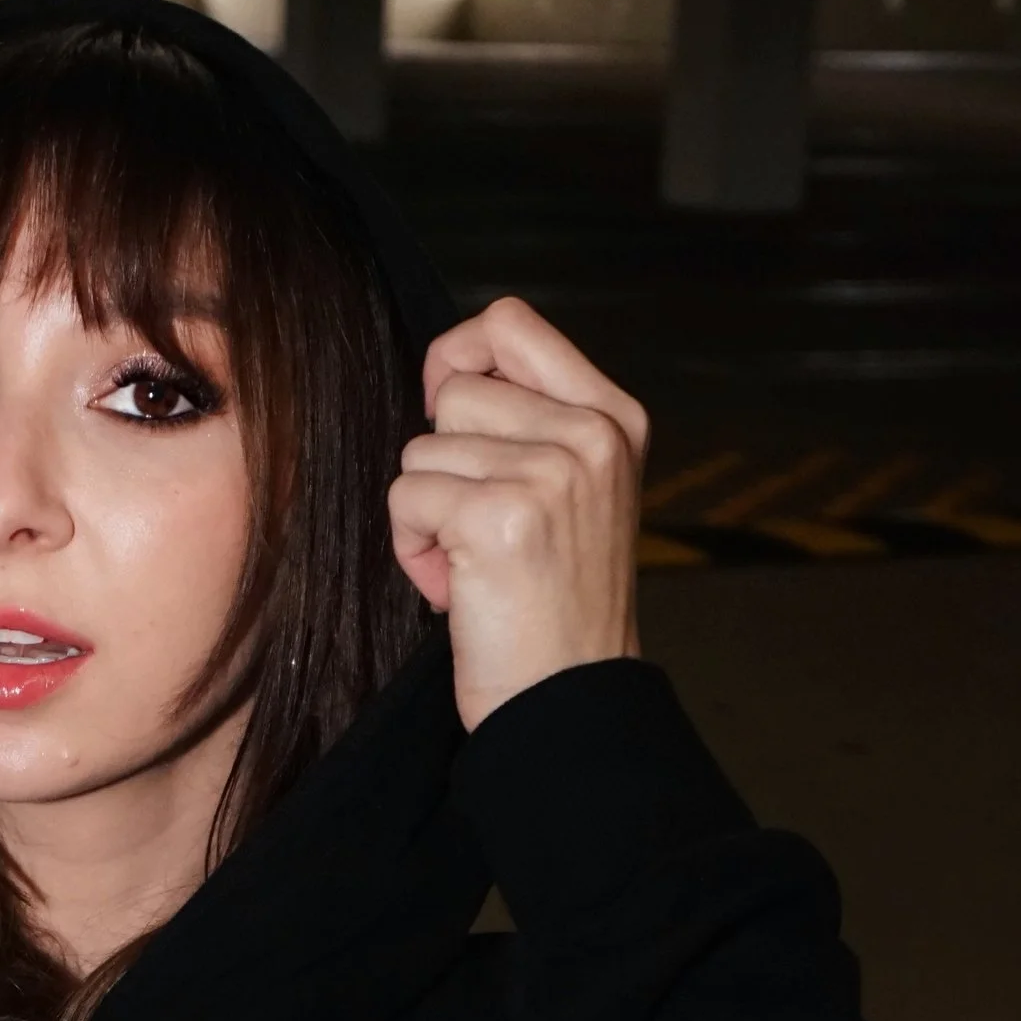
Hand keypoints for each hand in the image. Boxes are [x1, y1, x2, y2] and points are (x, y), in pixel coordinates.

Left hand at [390, 297, 647, 730]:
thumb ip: (529, 422)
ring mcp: (551, 474)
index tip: (450, 415)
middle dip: (441, 462)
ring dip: (425, 513)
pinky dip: (413, 549)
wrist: (569, 699)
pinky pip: (406, 498)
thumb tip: (446, 370)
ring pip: (421, 449)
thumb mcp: (571, 492)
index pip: (510, 322)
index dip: (456, 358)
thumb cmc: (553, 604)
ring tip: (473, 564)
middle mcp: (591, 437)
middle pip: (453, 390)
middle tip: (479, 528)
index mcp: (613, 418)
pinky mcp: (499, 518)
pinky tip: (457, 588)